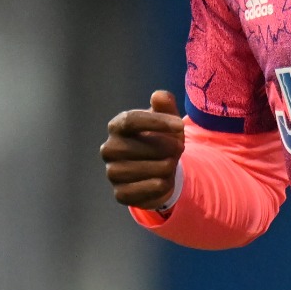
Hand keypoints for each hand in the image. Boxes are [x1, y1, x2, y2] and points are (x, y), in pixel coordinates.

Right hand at [101, 90, 184, 209]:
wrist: (163, 170)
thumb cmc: (163, 139)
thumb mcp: (168, 120)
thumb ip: (165, 105)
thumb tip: (159, 96)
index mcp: (117, 126)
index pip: (131, 120)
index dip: (157, 122)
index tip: (179, 125)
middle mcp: (110, 149)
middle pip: (141, 146)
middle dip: (168, 147)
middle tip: (180, 149)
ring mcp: (113, 172)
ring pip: (145, 170)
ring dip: (166, 167)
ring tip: (170, 164)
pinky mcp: (120, 194)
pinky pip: (143, 190)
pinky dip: (160, 186)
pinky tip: (164, 180)